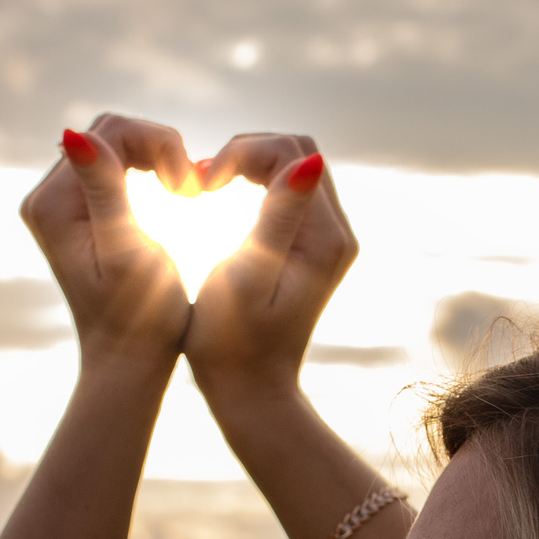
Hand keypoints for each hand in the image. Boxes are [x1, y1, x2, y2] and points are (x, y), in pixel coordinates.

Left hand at [19, 114, 197, 369]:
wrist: (129, 360)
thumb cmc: (140, 318)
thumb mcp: (127, 252)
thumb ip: (106, 190)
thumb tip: (74, 134)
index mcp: (54, 202)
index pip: (111, 132)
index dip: (161, 145)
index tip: (191, 189)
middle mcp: (46, 197)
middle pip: (110, 133)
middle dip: (159, 149)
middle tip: (192, 191)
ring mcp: (60, 204)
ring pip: (115, 146)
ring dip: (157, 160)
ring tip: (186, 195)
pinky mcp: (77, 213)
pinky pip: (115, 169)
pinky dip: (148, 173)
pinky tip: (171, 198)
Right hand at [184, 133, 359, 410]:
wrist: (251, 388)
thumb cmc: (234, 342)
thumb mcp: (248, 276)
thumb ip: (277, 216)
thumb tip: (311, 162)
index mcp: (324, 238)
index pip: (292, 152)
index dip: (241, 152)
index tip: (201, 181)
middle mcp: (337, 233)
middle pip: (298, 150)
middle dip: (246, 151)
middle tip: (202, 179)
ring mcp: (327, 239)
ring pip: (293, 165)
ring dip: (248, 164)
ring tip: (206, 186)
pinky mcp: (312, 246)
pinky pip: (288, 189)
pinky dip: (253, 181)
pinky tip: (219, 196)